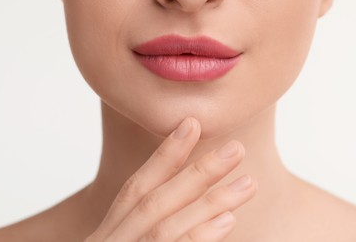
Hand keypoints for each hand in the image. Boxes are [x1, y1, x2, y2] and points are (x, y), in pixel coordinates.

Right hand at [85, 117, 257, 241]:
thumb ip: (142, 229)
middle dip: (197, 172)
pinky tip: (227, 221)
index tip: (190, 125)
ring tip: (247, 181)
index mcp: (108, 237)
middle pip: (155, 202)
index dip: (163, 156)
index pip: (136, 188)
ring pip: (168, 229)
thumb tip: (196, 208)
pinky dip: (200, 237)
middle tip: (235, 148)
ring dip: (210, 201)